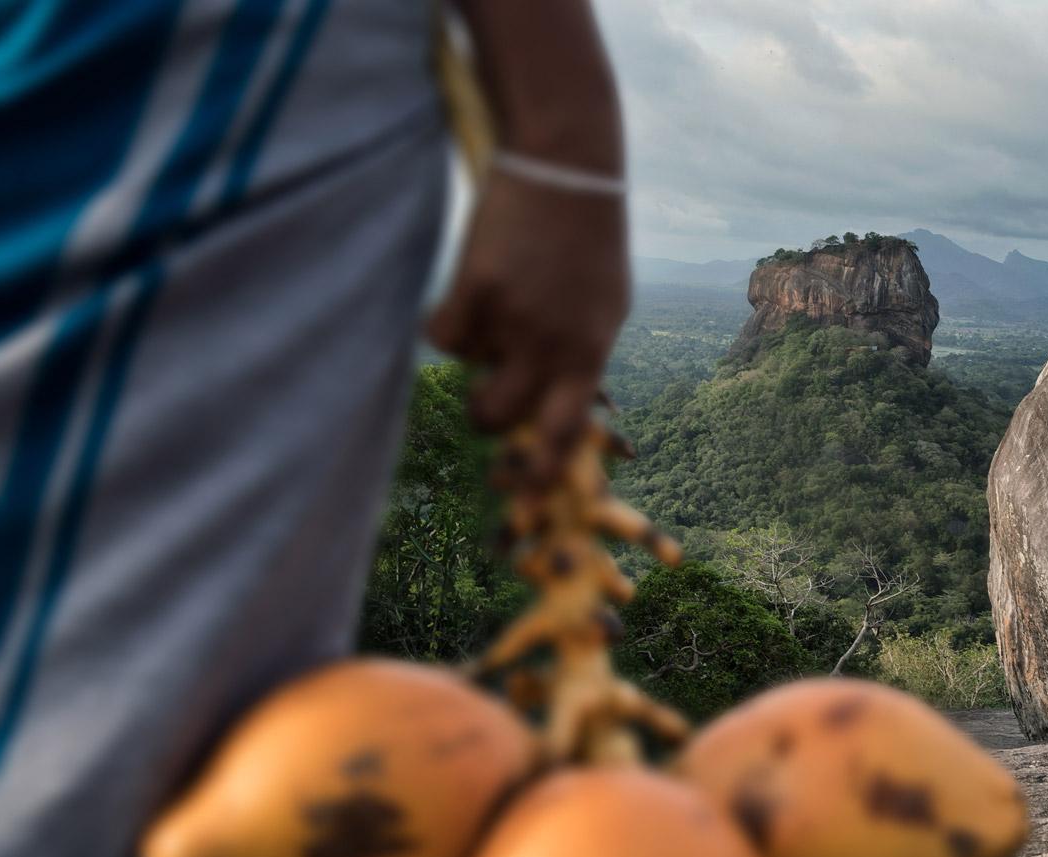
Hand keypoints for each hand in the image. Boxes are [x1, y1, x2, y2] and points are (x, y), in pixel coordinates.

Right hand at [430, 168, 628, 483]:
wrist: (569, 168)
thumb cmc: (589, 238)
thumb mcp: (606, 304)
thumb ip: (583, 355)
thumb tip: (558, 404)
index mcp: (592, 352)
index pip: (567, 433)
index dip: (542, 472)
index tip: (524, 497)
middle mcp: (555, 345)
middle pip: (502, 419)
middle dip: (485, 415)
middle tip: (485, 389)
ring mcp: (515, 320)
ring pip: (467, 372)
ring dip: (470, 353)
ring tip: (491, 309)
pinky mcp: (477, 290)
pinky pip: (441, 336)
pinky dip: (445, 318)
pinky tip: (471, 285)